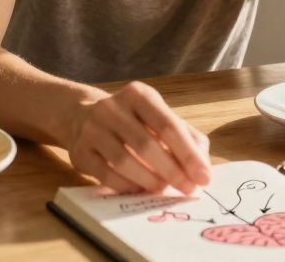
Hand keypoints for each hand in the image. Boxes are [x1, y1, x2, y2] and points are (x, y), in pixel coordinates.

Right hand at [65, 82, 211, 194]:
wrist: (82, 116)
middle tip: (188, 189)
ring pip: (123, 161)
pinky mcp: (80, 151)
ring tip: (164, 189)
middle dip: (172, 171)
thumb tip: (203, 165)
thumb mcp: (159, 117)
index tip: (204, 177)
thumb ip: (186, 136)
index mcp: (138, 95)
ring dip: (149, 180)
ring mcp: (92, 129)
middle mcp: (112, 108)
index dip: (188, 154)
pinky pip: (105, 174)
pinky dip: (127, 185)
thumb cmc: (133, 120)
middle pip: (146, 145)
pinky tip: (141, 190)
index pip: (168, 125)